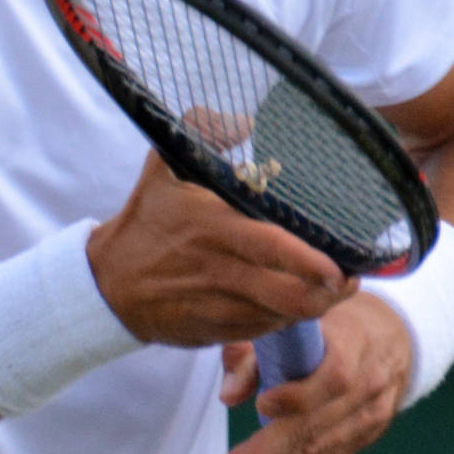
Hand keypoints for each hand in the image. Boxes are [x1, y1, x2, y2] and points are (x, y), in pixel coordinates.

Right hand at [87, 151, 355, 347]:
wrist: (105, 284)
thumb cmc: (143, 222)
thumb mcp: (162, 168)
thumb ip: (203, 133)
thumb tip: (244, 122)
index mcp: (211, 227)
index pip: (273, 249)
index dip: (313, 263)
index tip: (341, 265)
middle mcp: (217, 270)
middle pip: (288, 294)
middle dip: (328, 295)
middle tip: (348, 282)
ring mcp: (216, 305)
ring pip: (280, 316)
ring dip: (310, 308)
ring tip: (330, 293)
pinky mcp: (212, 330)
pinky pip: (260, 331)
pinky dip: (281, 321)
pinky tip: (290, 305)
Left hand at [214, 292, 413, 453]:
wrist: (392, 334)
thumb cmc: (331, 322)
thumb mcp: (296, 319)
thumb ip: (255, 350)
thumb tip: (228, 395)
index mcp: (353, 343)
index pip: (334, 375)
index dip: (299, 395)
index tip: (262, 405)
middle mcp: (368, 382)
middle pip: (318, 425)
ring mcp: (371, 414)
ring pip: (320, 450)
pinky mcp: (366, 435)